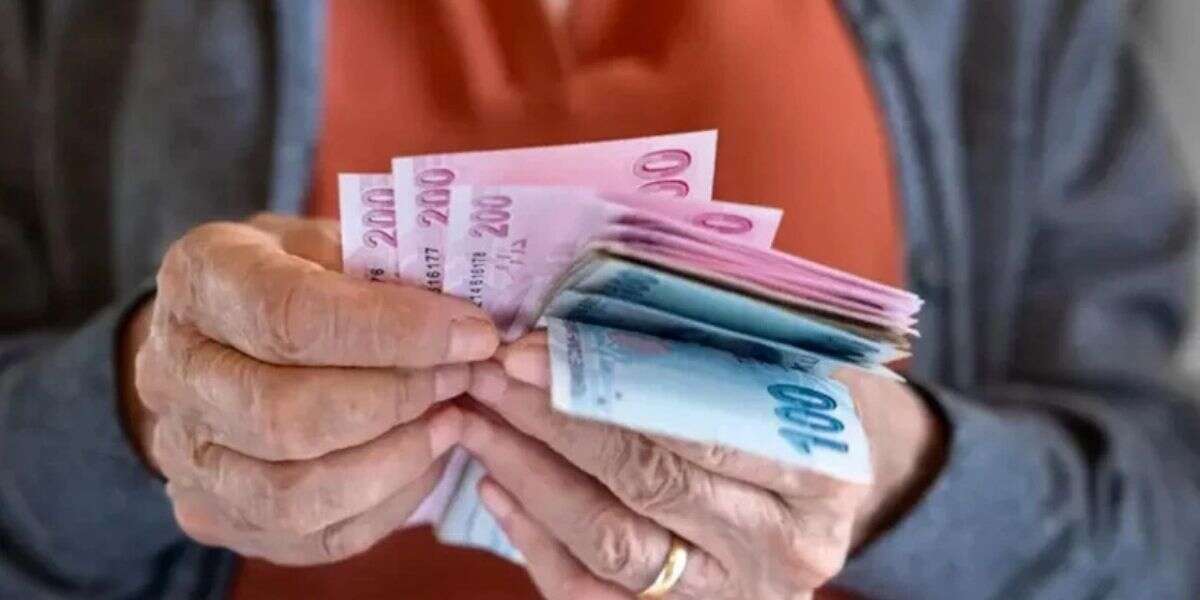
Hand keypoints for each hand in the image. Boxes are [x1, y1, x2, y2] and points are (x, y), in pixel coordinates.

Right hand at [123, 214, 497, 564]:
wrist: (228, 335)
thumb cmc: (299, 276)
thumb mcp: (334, 241)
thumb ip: (386, 269)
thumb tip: (467, 324)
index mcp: (199, 280)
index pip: (289, 317)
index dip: (393, 331)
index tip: (472, 332)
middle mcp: (171, 372)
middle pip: (286, 415)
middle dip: (397, 398)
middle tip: (464, 375)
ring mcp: (184, 456)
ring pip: (293, 493)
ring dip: (395, 460)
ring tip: (451, 421)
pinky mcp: (215, 515)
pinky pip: (311, 536)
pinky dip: (387, 505)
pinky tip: (427, 460)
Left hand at [462, 333, 944, 598]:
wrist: (829, 506)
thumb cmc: (802, 417)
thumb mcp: (798, 373)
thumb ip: (728, 345)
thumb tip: (611, 296)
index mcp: (821, 473)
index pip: (697, 429)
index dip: (607, 390)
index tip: (534, 349)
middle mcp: (780, 547)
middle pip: (646, 484)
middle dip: (553, 424)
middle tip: (490, 375)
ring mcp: (728, 594)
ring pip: (608, 543)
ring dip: (530, 476)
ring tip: (478, 420)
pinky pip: (589, 594)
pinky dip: (534, 541)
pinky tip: (497, 485)